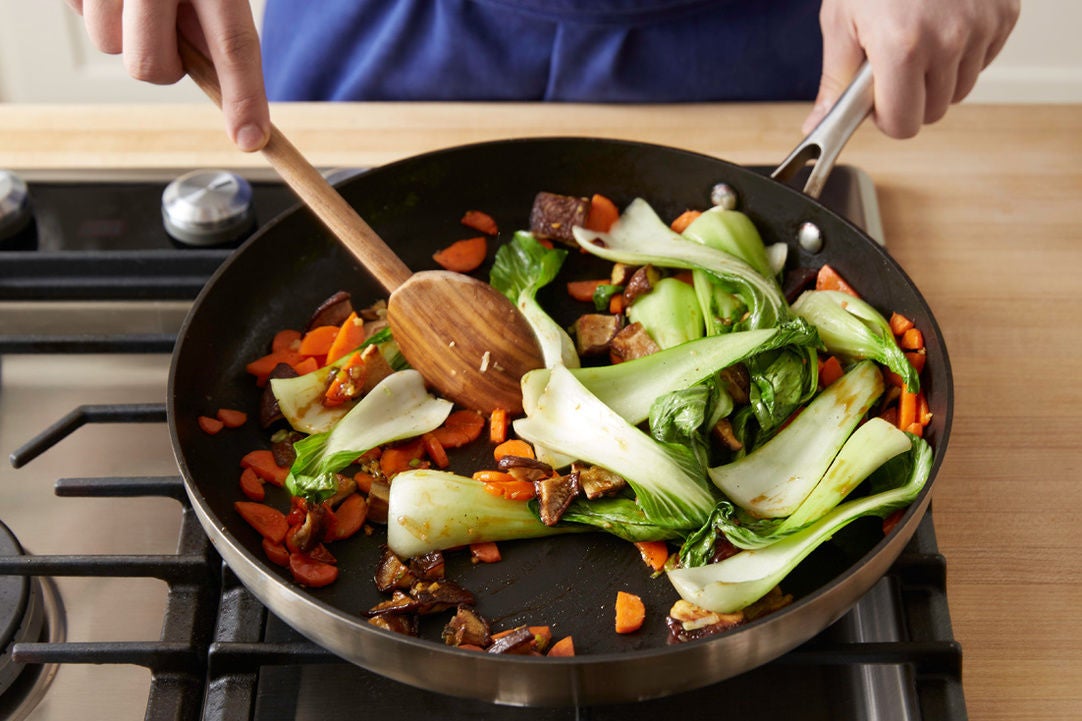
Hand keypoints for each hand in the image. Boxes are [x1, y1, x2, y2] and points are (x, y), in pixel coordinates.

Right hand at [65, 0, 269, 151]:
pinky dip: (97, 3)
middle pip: (152, 66)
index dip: (244, 96)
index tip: (251, 138)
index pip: (233, 43)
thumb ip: (219, 17)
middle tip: (170, 25)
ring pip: (108, 45)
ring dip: (126, 30)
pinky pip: (80, 12)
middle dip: (162, 60)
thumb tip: (220, 78)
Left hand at [804, 0, 1019, 138]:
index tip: (877, 102)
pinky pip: (983, 61)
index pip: (904, 125)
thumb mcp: (840, 23)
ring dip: (938, 79)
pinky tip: (943, 26)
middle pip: (933, 113)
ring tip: (918, 41)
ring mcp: (981, 27)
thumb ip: (835, 82)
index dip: (886, 118)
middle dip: (911, 100)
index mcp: (901, 48)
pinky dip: (964, 54)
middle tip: (893, 67)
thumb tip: (817, 127)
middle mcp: (948, 40)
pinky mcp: (1004, 14)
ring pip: (960, 90)